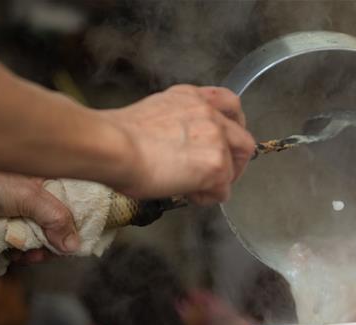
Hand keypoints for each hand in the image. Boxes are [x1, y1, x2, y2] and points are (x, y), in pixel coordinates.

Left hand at [0, 170, 79, 257]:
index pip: (77, 209)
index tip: (79, 241)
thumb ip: (55, 219)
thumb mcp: (29, 197)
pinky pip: (22, 252)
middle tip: (47, 249)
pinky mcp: (7, 234)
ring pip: (43, 245)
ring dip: (36, 253)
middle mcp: (40, 205)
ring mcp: (23, 220)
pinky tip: (14, 254)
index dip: (80, 226)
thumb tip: (74, 247)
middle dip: (55, 244)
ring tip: (26, 253)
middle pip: (61, 232)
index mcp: (50, 187)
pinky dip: (20, 256)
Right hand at [103, 85, 254, 204]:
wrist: (112, 146)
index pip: (228, 104)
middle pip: (243, 138)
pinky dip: (208, 198)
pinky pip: (223, 190)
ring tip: (198, 190)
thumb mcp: (152, 115)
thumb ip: (174, 124)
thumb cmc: (115, 136)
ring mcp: (216, 138)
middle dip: (236, 160)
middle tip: (220, 175)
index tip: (225, 140)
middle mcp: (208, 113)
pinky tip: (190, 196)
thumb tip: (174, 146)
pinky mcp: (216, 165)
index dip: (231, 126)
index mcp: (191, 97)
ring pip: (236, 166)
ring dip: (221, 181)